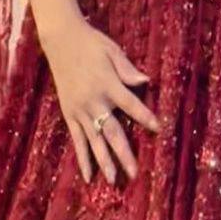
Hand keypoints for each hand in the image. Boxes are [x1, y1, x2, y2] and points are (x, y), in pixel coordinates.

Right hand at [40, 17, 159, 185]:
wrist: (60, 39)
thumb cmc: (91, 43)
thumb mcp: (112, 51)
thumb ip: (127, 70)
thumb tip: (146, 81)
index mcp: (107, 85)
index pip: (131, 105)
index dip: (146, 117)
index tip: (159, 129)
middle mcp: (93, 101)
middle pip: (112, 132)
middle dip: (124, 153)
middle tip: (135, 173)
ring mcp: (79, 110)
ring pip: (94, 141)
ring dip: (104, 161)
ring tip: (114, 180)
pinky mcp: (69, 113)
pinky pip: (77, 139)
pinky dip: (83, 157)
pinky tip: (89, 175)